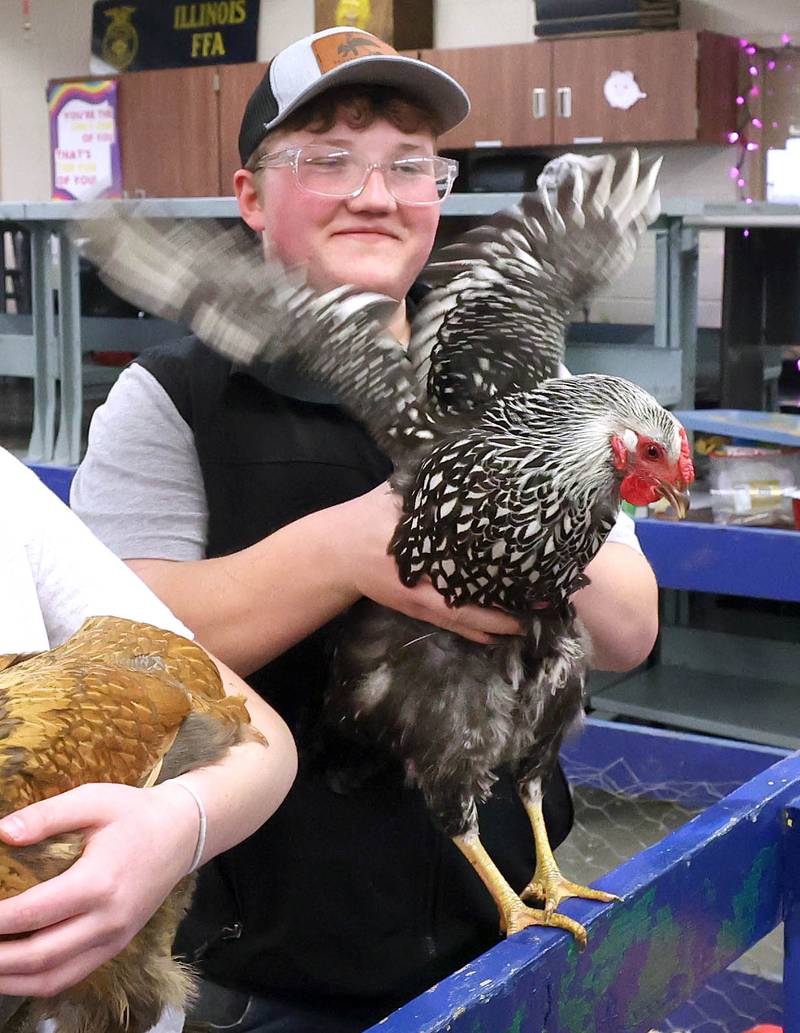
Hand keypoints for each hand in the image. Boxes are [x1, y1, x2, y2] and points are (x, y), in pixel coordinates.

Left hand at [0, 781, 198, 996]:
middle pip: (39, 956)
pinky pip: (70, 975)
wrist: (182, 832)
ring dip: (10, 978)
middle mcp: (108, 919)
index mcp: (100, 882)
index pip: (34, 912)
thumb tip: (2, 833)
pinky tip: (12, 970)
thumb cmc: (134, 813)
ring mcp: (114, 938)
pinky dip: (36, 980)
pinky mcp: (116, 945)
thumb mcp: (93, 800)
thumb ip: (47, 815)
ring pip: (52, 977)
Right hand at [333, 483, 522, 644]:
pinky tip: (501, 633)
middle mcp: (418, 584)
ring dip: (495, 624)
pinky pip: (452, 624)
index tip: (520, 569)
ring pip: (461, 620)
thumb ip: (423, 483)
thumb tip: (461, 457)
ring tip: (530, 621)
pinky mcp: (418, 610)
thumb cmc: (368, 517)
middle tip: (539, 604)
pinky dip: (476, 630)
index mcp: (412, 552)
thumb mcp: (392, 495)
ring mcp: (418, 602)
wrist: (336, 553)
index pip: (455, 564)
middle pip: (465, 603)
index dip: (486, 572)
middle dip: (502, 608)